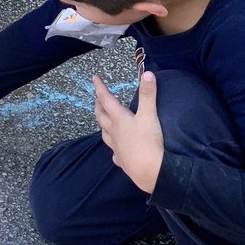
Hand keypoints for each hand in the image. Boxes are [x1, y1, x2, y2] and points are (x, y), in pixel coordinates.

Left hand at [93, 71, 163, 192]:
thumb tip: (147, 73)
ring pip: (105, 134)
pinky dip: (114, 148)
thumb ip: (148, 94)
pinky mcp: (122, 161)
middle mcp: (114, 132)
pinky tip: (117, 150)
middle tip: (97, 98)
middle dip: (98, 105)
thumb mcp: (150, 115)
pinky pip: (115, 153)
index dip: (100, 87)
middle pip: (101, 116)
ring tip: (104, 121)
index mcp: (119, 119)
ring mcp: (116, 147)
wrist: (149, 171)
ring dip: (103, 125)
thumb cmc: (148, 142)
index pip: (106, 99)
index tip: (94, 77)